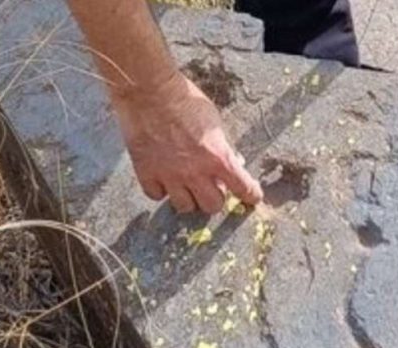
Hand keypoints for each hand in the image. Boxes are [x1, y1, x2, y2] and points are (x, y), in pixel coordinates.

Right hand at [111, 72, 262, 213]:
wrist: (150, 90)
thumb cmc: (186, 100)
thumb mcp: (216, 123)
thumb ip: (224, 147)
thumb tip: (233, 163)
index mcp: (218, 158)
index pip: (243, 188)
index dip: (251, 195)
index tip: (252, 197)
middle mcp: (195, 172)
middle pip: (212, 206)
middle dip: (215, 197)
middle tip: (211, 187)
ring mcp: (170, 174)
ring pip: (185, 207)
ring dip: (189, 198)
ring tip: (187, 185)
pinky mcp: (146, 172)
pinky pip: (156, 195)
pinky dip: (161, 190)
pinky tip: (163, 179)